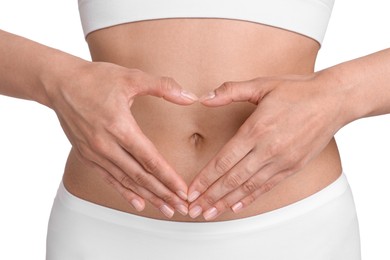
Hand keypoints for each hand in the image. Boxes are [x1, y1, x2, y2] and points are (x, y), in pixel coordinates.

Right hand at [47, 61, 197, 217]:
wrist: (59, 83)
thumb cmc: (95, 78)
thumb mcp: (131, 77)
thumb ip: (162, 87)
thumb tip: (190, 96)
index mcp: (120, 126)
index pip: (150, 159)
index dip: (168, 177)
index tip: (183, 191)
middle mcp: (106, 145)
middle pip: (140, 176)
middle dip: (163, 193)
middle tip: (181, 207)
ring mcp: (95, 153)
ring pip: (126, 181)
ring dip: (148, 196)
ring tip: (165, 209)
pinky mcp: (87, 155)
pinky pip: (108, 178)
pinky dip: (124, 192)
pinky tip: (138, 203)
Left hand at [187, 72, 343, 219]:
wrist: (333, 100)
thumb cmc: (297, 90)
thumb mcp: (262, 84)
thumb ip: (231, 91)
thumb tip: (205, 98)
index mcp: (256, 129)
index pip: (224, 160)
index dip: (205, 178)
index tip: (191, 191)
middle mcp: (267, 149)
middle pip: (232, 179)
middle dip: (210, 196)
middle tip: (194, 209)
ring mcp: (281, 161)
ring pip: (248, 187)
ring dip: (226, 202)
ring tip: (210, 213)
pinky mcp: (293, 167)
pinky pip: (267, 186)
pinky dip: (250, 198)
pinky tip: (236, 206)